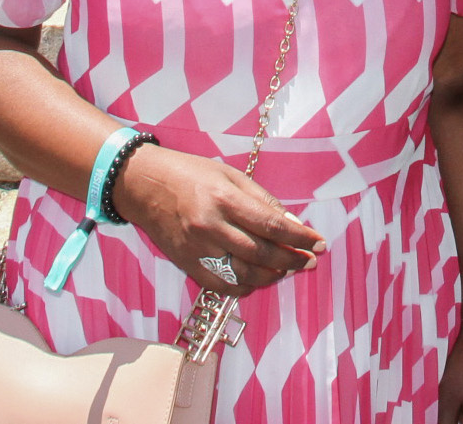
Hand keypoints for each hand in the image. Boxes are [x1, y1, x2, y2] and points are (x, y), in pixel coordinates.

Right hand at [113, 144, 325, 295]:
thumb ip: (263, 201)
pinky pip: (221, 286)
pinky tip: (258, 280)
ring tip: (288, 270)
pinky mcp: (186, 265)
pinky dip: (245, 288)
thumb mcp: (231, 175)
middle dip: (292, 260)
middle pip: (261, 254)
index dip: (300, 238)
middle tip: (310, 261)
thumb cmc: (191, 174)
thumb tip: (293, 224)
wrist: (142, 186)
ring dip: (272, 276)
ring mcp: (197, 249)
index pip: (272, 225)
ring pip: (244, 274)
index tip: (319, 243)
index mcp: (224, 199)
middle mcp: (211, 227)